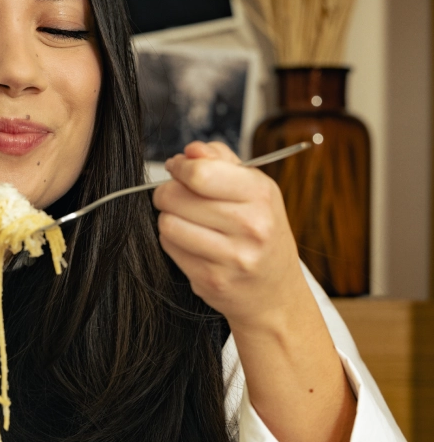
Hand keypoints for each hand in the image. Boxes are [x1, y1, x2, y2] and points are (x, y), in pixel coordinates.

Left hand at [152, 140, 306, 329]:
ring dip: (168, 218)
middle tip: (174, 195)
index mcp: (261, 195)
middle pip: (176, 197)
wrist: (274, 291)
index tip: (177, 169)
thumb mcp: (254, 189)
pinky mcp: (211, 279)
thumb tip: (190, 150)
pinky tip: (189, 241)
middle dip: (167, 192)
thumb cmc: (260, 231)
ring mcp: (231, 257)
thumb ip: (221, 162)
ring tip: (184, 219)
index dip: (180, 168)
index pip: (200, 173)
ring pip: (168, 223)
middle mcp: (250, 226)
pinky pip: (170, 248)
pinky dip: (172, 241)